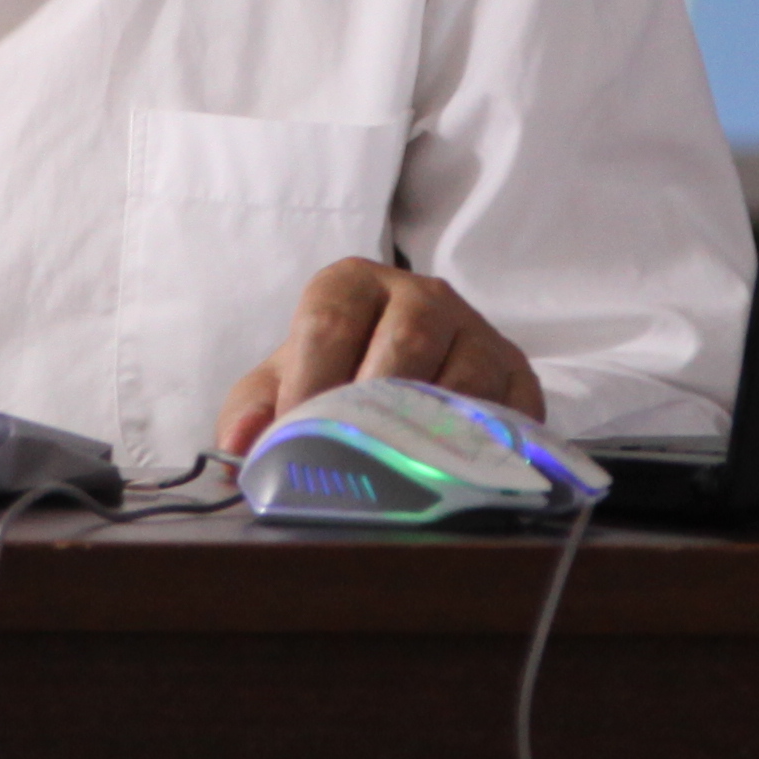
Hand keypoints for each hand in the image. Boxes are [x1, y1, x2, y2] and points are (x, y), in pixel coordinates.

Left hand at [214, 262, 540, 461]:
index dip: (309, 382)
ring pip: (463, 375)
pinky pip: (508, 410)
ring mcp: (477, 332)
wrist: (406, 375)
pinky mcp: (518, 374)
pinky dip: (482, 447)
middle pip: (404, 340)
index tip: (296, 432)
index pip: (330, 320)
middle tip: (349, 458)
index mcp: (354, 284)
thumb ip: (251, 409)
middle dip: (371, 406)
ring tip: (398, 472)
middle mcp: (422, 295)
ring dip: (429, 431)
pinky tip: (453, 474)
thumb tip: (241, 445)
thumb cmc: (334, 376)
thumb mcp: (283, 383)